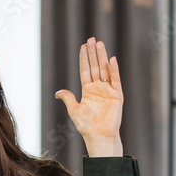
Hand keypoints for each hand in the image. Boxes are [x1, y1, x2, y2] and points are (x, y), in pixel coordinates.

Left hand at [54, 38, 123, 156]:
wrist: (99, 136)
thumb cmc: (86, 126)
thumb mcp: (74, 110)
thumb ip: (68, 98)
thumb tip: (57, 92)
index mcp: (88, 90)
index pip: (86, 70)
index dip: (84, 58)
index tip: (83, 46)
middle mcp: (98, 88)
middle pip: (95, 66)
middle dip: (93, 53)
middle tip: (91, 39)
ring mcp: (108, 91)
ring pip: (105, 70)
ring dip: (102, 57)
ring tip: (99, 44)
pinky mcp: (117, 95)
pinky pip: (116, 80)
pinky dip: (114, 70)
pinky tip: (112, 59)